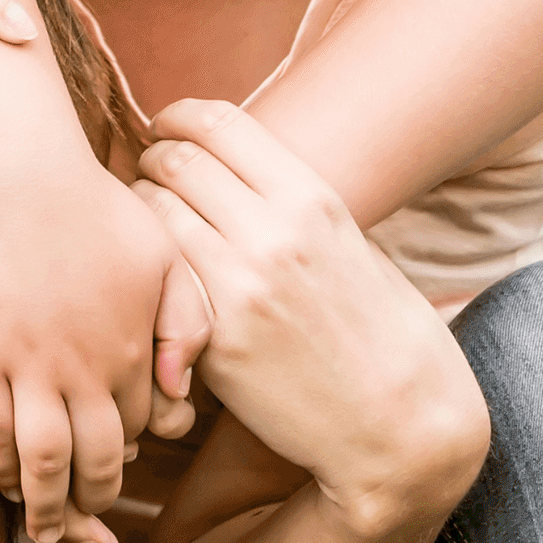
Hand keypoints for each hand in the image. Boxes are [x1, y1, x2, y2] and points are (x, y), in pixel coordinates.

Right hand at [0, 153, 169, 542]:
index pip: (143, 426)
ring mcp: (27, 367)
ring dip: (50, 509)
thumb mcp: (162, 254)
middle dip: (97, 502)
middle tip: (92, 526)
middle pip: (99, 462)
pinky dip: (3, 469)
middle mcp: (86, 370)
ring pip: (45, 465)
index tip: (124, 461)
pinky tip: (7, 480)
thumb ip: (186, 322)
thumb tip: (179, 394)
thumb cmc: (90, 202)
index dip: (135, 449)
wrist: (14, 169)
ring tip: (48, 530)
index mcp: (134, 348)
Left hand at [133, 100, 489, 533]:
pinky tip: (152, 275)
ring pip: (153, 213)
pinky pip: (158, 278)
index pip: (218, 123)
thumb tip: (234, 168)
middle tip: (146, 175)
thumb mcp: (351, 245)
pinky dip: (147, 268)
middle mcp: (275, 233)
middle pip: (176, 160)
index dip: (178, 117)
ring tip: (143, 223)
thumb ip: (292, 205)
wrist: (402, 425)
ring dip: (139, 210)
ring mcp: (241, 286)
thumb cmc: (383, 334)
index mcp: (313, 200)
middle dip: (152, 160)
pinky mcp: (216, 339)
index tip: (165, 127)